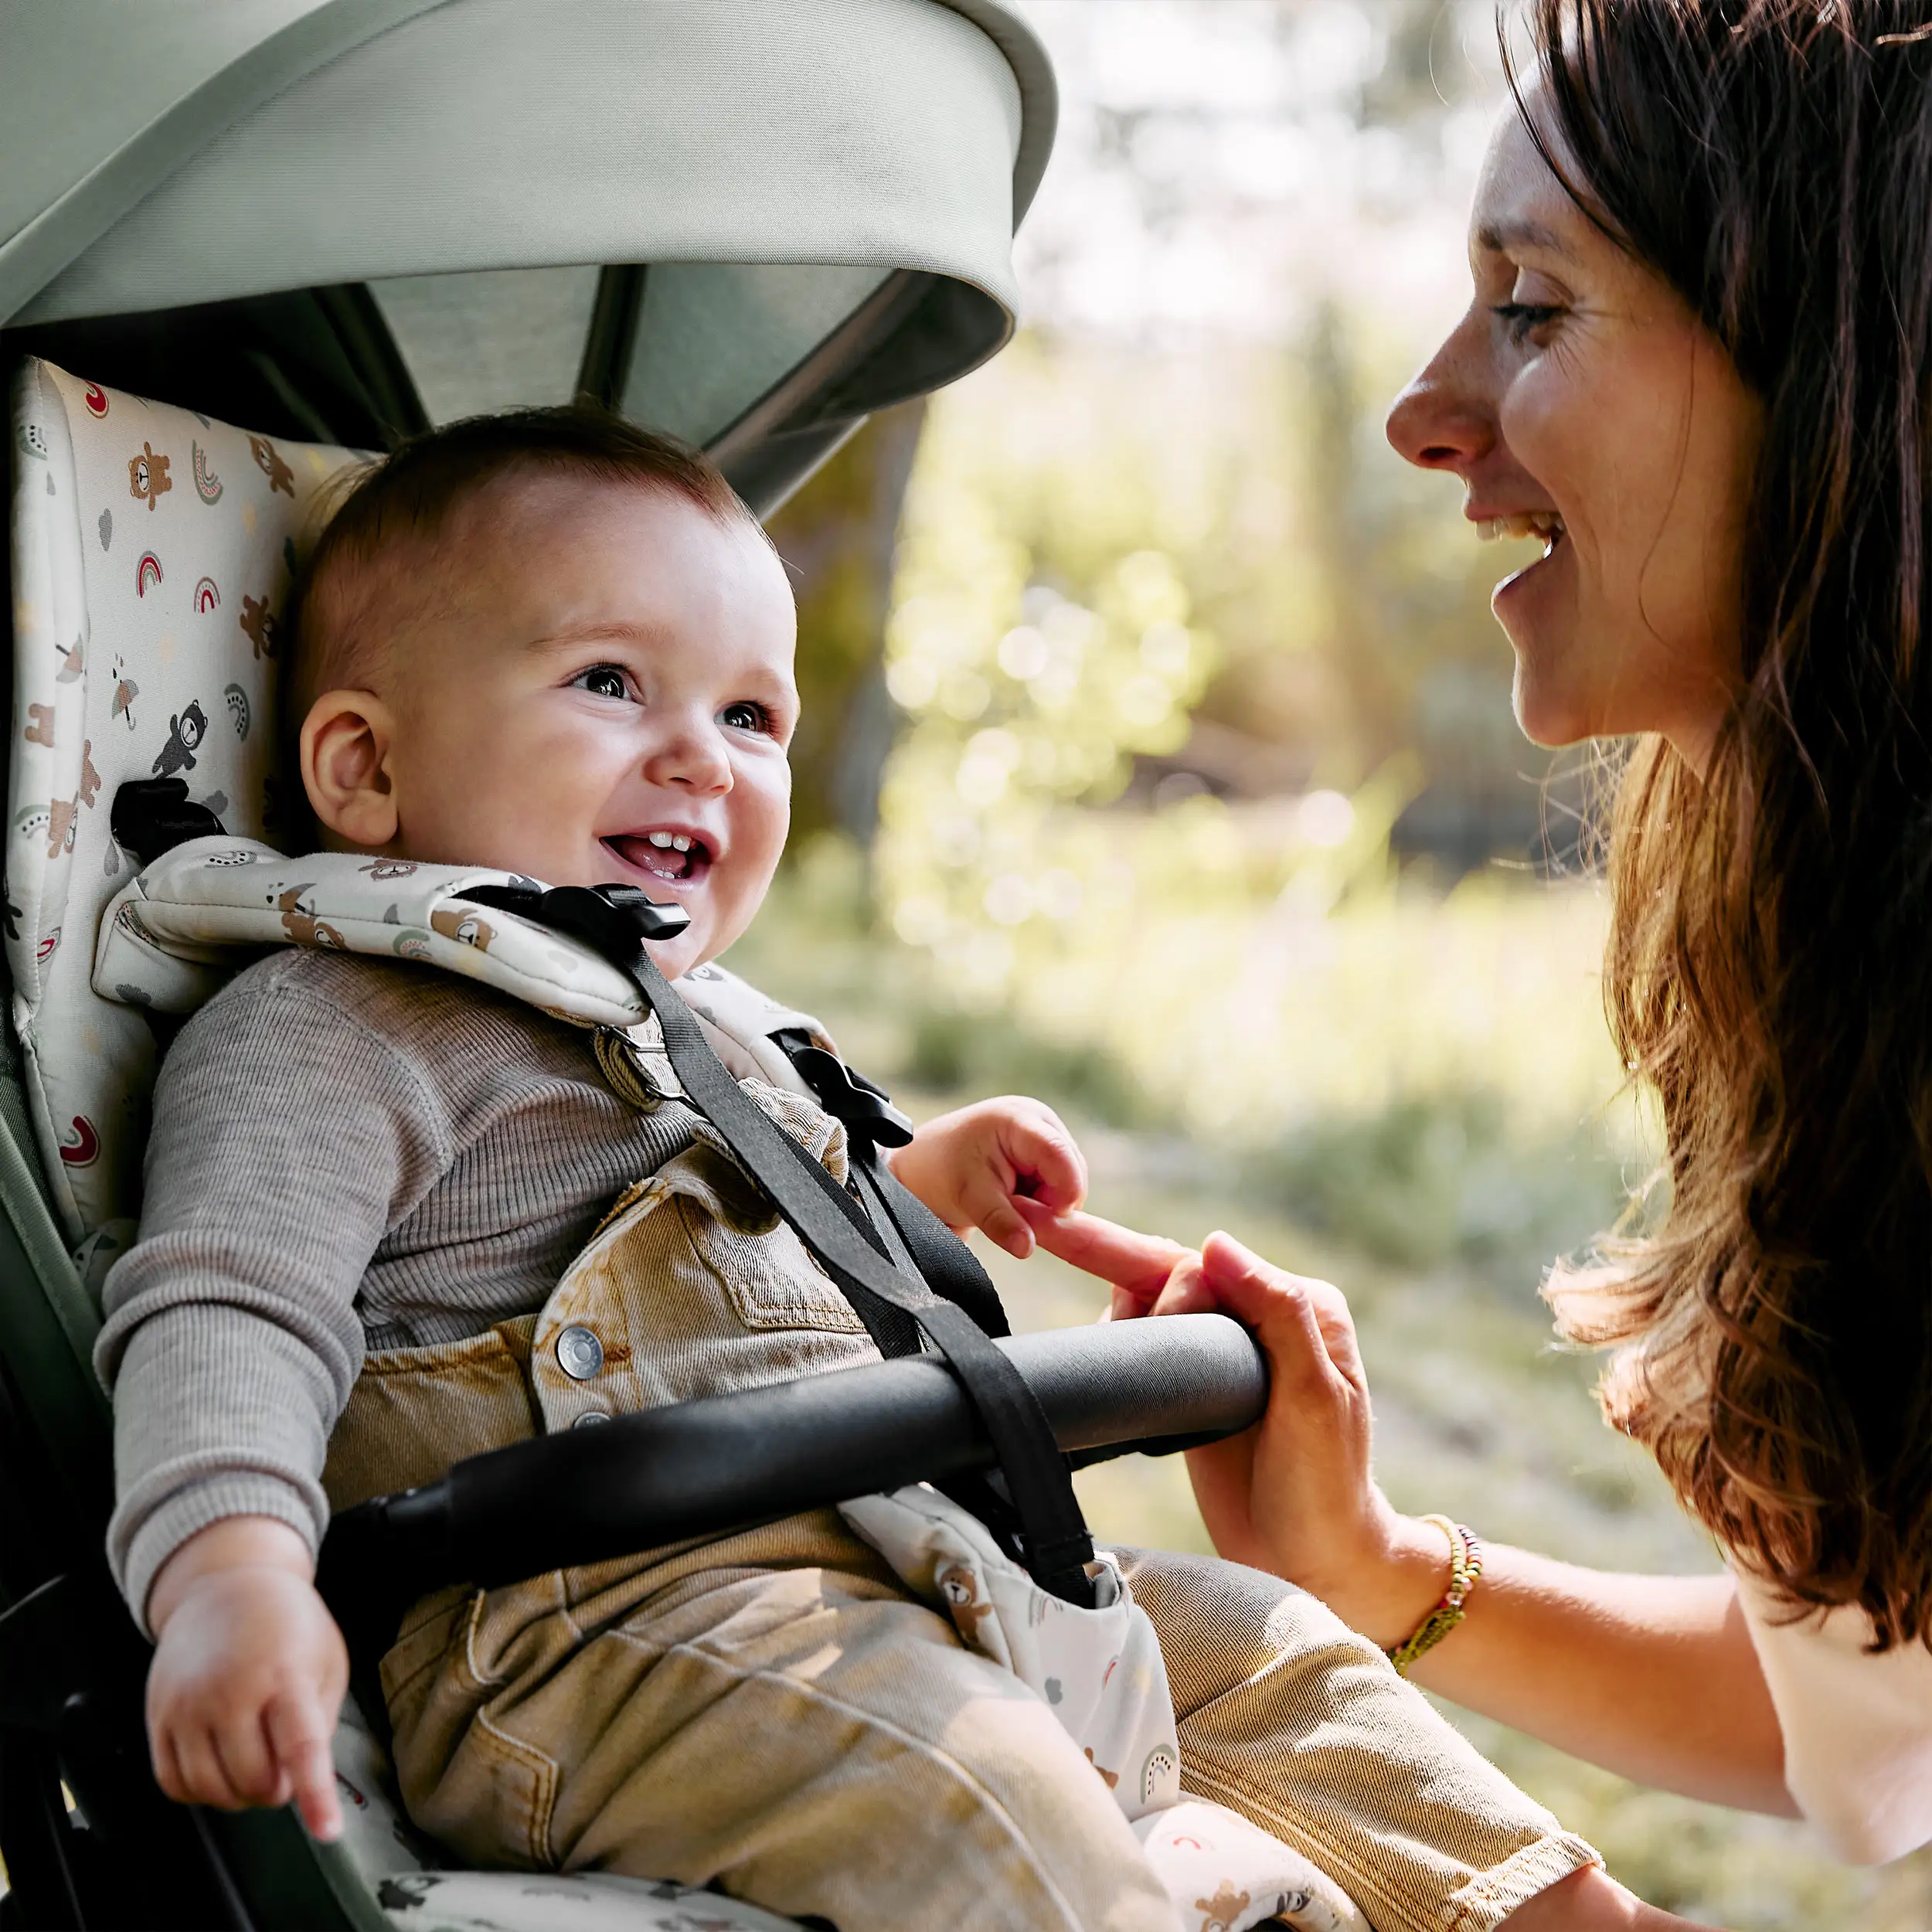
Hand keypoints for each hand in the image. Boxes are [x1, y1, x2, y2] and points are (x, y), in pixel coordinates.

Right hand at [145, 1517, 347, 1841]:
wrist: (225, 1585)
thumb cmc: (286, 1623)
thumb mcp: (327, 1659)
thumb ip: (321, 1722)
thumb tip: (300, 1780)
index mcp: (285, 1674)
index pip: (301, 1745)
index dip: (315, 1794)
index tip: (327, 1830)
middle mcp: (231, 1691)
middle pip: (255, 1781)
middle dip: (279, 1786)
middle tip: (286, 1760)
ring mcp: (188, 1706)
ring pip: (213, 1791)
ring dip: (240, 1793)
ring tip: (256, 1759)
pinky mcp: (158, 1717)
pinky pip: (174, 1783)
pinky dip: (201, 1790)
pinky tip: (219, 1764)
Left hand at [887, 1097, 1085, 1257]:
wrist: (925, 1166)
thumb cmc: (940, 1170)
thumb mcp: (970, 1198)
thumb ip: (1002, 1223)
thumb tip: (1028, 1248)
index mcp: (1018, 1119)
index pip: (1059, 1154)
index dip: (1065, 1190)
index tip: (1054, 1219)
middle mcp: (1038, 1120)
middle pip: (1072, 1169)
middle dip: (1053, 1200)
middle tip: (1018, 1213)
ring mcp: (1044, 1133)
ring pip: (1070, 1179)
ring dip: (1049, 1201)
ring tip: (1011, 1203)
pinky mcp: (1045, 1149)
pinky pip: (1062, 1182)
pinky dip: (1045, 1198)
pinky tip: (1019, 1198)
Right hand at [1018, 1205, 1448, 1644]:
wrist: (1310, 1562)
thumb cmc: (1326, 1485)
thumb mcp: (1313, 1398)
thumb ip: (1276, 1313)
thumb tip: (1214, 1242)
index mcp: (1300, 1306)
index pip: (1213, 1268)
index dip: (1169, 1288)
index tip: (1144, 1325)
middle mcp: (1262, 1317)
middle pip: (1173, 1270)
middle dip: (1104, 1246)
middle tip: (1039, 1224)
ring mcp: (1224, 1351)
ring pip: (1152, 1299)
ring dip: (1115, 1298)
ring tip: (1090, 1324)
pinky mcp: (1194, 1386)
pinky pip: (1146, 1340)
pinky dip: (1115, 1333)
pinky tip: (1094, 1341)